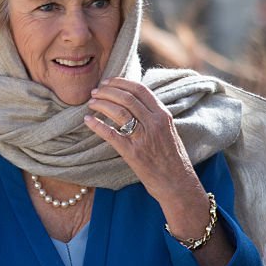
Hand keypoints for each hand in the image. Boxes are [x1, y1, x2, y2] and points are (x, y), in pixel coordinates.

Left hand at [85, 77, 231, 265]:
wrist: (178, 184)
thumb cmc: (172, 159)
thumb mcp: (168, 131)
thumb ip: (153, 116)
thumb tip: (133, 103)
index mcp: (163, 115)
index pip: (140, 90)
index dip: (121, 83)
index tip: (108, 82)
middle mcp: (155, 123)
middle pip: (127, 98)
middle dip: (107, 91)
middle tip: (95, 92)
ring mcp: (144, 138)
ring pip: (118, 112)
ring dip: (101, 104)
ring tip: (91, 103)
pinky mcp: (133, 153)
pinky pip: (111, 134)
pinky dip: (97, 125)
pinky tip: (88, 121)